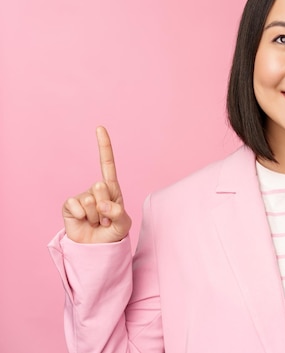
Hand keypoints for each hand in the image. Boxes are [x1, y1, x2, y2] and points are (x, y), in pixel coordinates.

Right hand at [62, 126, 131, 243]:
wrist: (97, 247)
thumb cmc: (112, 232)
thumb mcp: (123, 224)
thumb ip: (118, 214)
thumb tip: (103, 204)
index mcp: (112, 189)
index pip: (107, 164)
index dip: (103, 146)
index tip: (99, 128)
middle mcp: (96, 189)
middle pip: (101, 186)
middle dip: (106, 207)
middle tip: (105, 219)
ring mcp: (82, 196)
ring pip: (91, 200)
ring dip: (96, 217)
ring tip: (96, 222)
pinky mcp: (70, 205)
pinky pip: (76, 205)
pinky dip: (82, 216)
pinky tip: (84, 222)